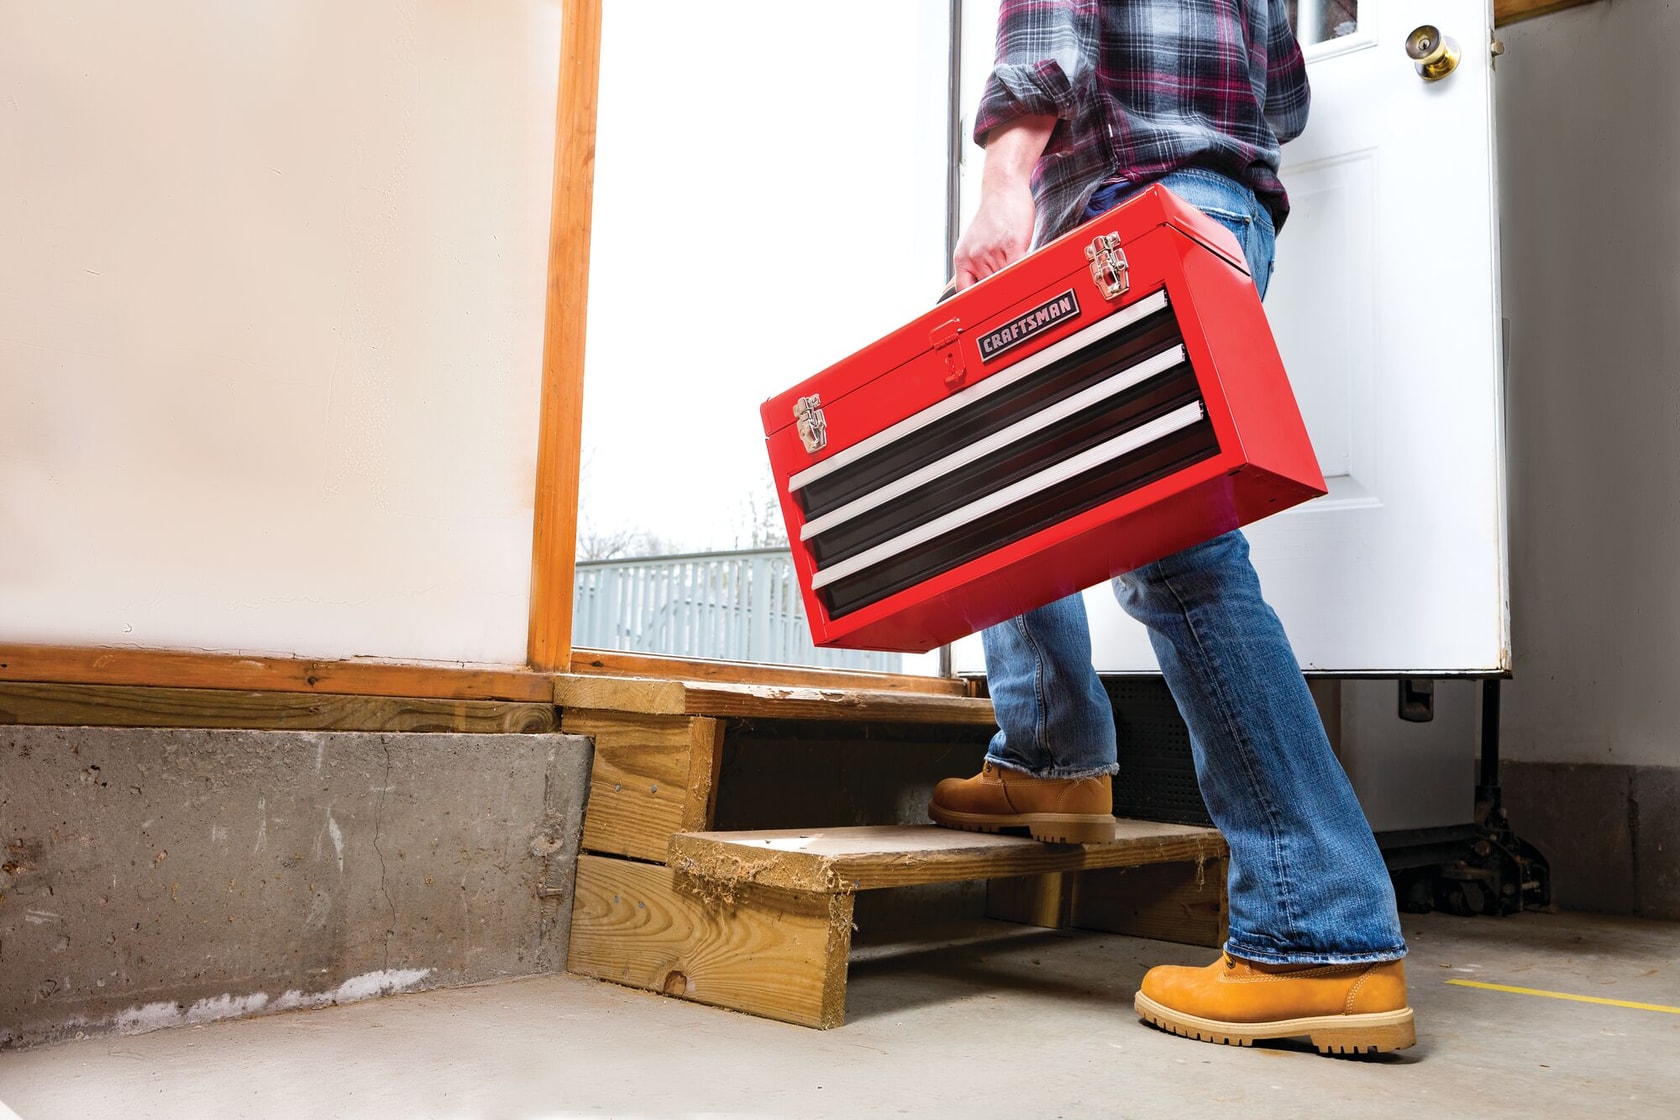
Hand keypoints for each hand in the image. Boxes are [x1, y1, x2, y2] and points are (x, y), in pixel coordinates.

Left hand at [950, 114, 1055, 292]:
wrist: (1003, 188)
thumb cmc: (994, 217)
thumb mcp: (976, 244)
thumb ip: (979, 267)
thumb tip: (988, 293)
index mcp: (963, 259)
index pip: (965, 293)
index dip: (975, 306)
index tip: (984, 316)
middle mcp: (974, 257)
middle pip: (989, 290)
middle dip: (1001, 295)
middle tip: (1011, 304)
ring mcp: (992, 251)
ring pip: (1005, 282)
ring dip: (1016, 284)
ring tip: (1021, 282)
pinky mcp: (1013, 244)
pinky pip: (1019, 270)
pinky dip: (1025, 277)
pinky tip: (1030, 278)